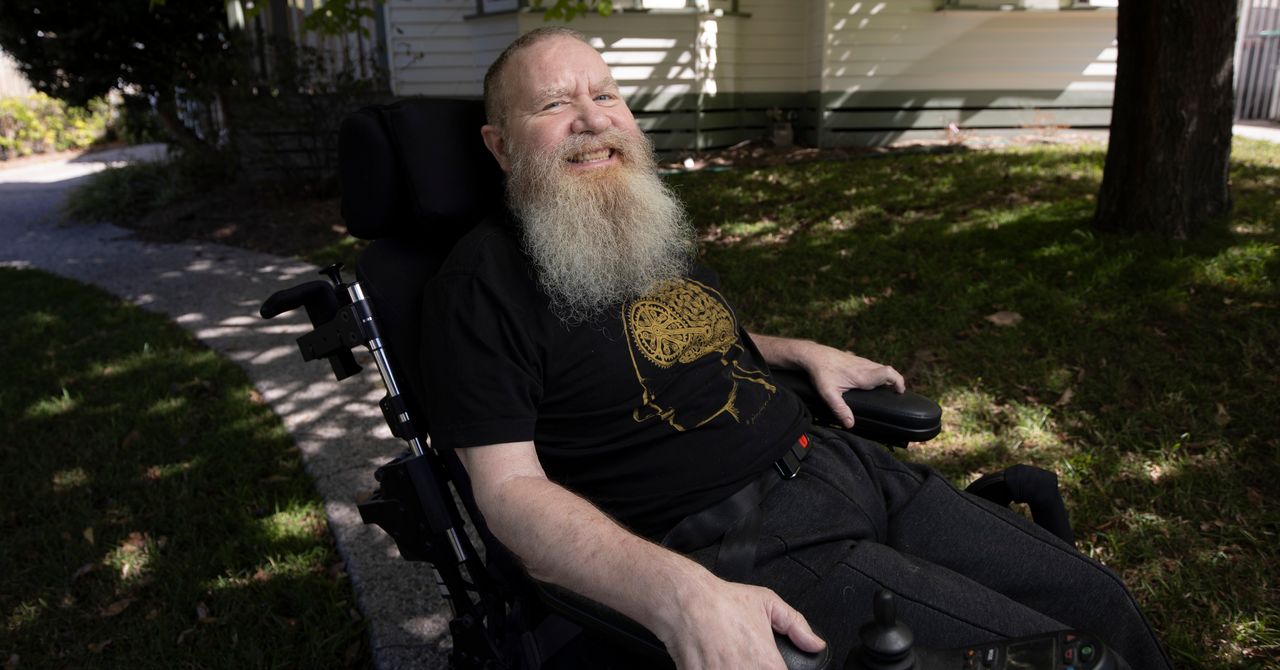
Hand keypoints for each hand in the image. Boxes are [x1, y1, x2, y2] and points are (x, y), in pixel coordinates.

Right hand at [659, 575, 825, 669]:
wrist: (685, 601)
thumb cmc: (722, 601)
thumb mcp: (767, 602)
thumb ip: (796, 625)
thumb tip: (815, 643)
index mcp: (767, 663)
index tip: (769, 666)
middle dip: (755, 669)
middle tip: (747, 661)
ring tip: (731, 661)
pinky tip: (716, 664)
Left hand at [802, 345, 904, 428]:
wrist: (813, 355)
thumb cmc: (821, 372)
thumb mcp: (828, 393)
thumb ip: (840, 409)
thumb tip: (850, 424)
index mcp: (862, 375)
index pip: (889, 373)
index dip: (898, 381)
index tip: (899, 392)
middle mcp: (865, 366)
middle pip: (888, 371)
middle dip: (894, 382)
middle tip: (894, 395)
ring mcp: (862, 361)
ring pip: (881, 368)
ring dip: (886, 378)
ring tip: (885, 392)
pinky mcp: (857, 359)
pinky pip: (873, 366)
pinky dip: (878, 374)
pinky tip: (870, 383)